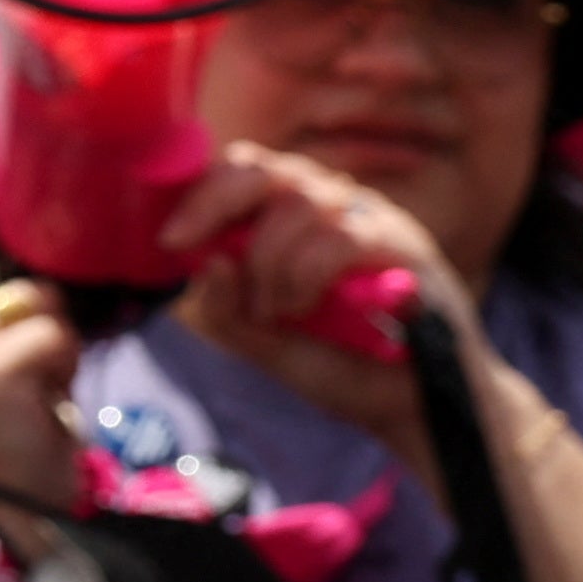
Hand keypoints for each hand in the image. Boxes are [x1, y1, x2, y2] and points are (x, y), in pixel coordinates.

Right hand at [0, 118, 84, 509]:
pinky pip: (49, 337)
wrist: (6, 508)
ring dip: (60, 335)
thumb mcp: (6, 360)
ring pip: (36, 300)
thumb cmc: (15, 425)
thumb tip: (48, 279)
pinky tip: (48, 397)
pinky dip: (63, 364)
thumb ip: (14, 313)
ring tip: (48, 379)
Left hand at [166, 136, 470, 478]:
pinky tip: (301, 308)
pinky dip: (305, 273)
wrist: (412, 412)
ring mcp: (375, 220)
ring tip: (276, 312)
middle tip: (198, 253)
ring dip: (268, 262)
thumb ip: (225, 310)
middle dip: (216, 205)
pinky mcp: (408, 247)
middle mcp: (336, 205)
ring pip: (298, 204)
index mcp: (297, 215)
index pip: (242, 170)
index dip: (200, 193)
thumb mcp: (263, 343)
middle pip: (265, 168)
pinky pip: (339, 237)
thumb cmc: (340, 367)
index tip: (170, 239)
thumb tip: (204, 261)